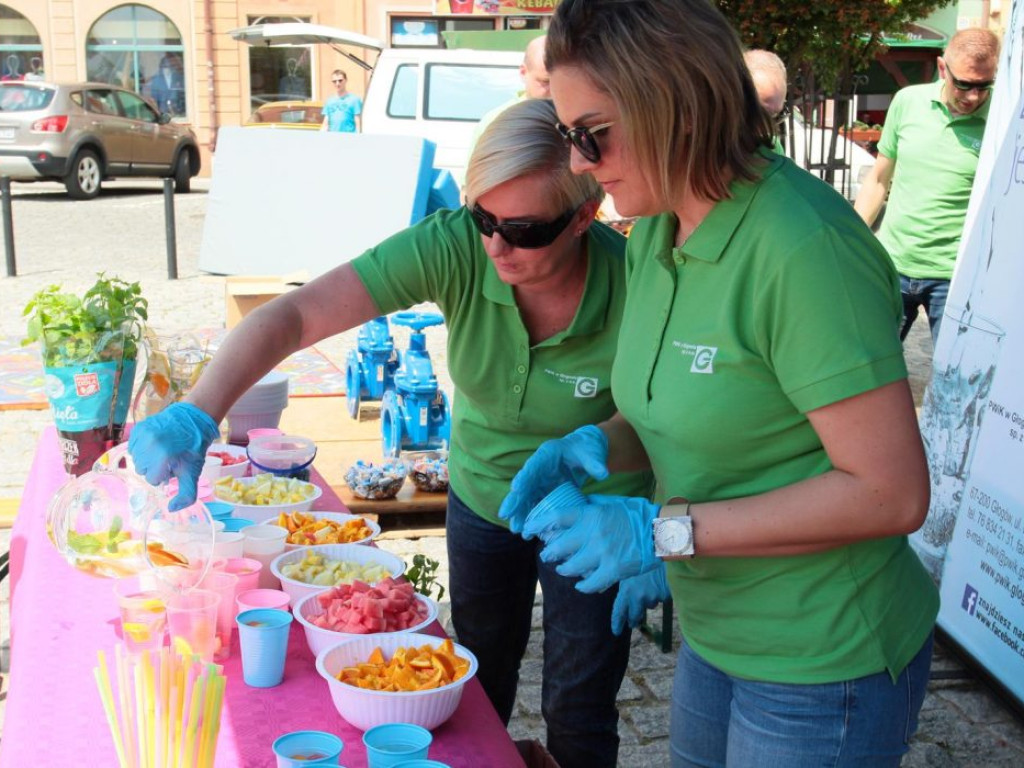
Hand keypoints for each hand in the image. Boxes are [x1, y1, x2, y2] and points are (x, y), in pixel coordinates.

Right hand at [128, 402, 219, 510]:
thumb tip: (171, 509)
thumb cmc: (192, 450)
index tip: (172, 467)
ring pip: (136, 459)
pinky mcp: (139, 428)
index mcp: (163, 458)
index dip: (163, 476)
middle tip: (168, 458)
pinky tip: (154, 444)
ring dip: (147, 459)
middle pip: (142, 470)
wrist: (193, 421)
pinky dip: (141, 448)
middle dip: (154, 468)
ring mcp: (143, 435)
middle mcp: (150, 445)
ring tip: (161, 450)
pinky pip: (132, 447)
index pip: (152, 480)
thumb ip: (186, 495)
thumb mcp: (193, 474)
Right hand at [498, 425, 608, 534]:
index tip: (515, 489)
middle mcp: (538, 469)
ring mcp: (540, 482)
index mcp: (547, 455)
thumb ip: (595, 462)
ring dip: (520, 514)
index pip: (532, 466)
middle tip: (505, 515)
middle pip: (523, 485)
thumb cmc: (587, 449)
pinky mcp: (544, 493)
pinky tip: (529, 533)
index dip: (523, 477)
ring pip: (525, 499)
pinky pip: (535, 506)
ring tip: (517, 530)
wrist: (586, 452)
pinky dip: (531, 518)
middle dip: (514, 500)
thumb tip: (603, 473)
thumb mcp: (592, 452)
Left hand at [533, 493, 660, 592]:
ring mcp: (602, 552)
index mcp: (591, 513)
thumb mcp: (611, 502)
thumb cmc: (637, 514)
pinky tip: (581, 585)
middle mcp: (593, 532)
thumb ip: (591, 505)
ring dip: (564, 570)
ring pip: (571, 567)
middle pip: (558, 546)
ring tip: (564, 570)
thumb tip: (576, 505)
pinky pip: (590, 583)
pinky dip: (583, 586)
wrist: (662, 530)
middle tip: (548, 556)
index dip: (538, 524)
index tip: (528, 529)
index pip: (556, 517)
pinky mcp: (614, 569)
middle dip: (549, 554)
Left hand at [612, 563, 669, 635]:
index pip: (619, 611)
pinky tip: (660, 581)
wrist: (665, 552)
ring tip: (648, 588)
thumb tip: (605, 591)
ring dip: (647, 601)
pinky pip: (661, 598)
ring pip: (649, 605)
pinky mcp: (666, 596)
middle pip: (635, 615)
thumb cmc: (642, 556)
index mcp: (627, 590)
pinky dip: (659, 593)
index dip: (617, 622)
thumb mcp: (627, 568)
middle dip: (633, 619)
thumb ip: (621, 582)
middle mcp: (639, 597)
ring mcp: (653, 597)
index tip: (616, 631)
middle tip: (632, 623)